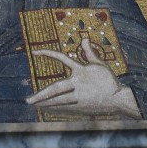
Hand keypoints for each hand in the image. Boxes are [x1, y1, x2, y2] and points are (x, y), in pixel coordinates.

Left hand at [26, 38, 140, 118]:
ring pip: (59, 101)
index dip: (48, 53)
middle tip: (28, 100)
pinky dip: (55, 108)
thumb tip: (84, 38)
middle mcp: (78, 84)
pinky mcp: (81, 107)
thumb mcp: (100, 64)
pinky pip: (65, 108)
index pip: (62, 58)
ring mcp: (79, 97)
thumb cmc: (109, 80)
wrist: (118, 99)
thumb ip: (89, 52)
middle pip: (56, 89)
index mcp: (81, 70)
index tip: (35, 52)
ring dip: (45, 103)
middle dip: (41, 95)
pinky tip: (47, 109)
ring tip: (34, 104)